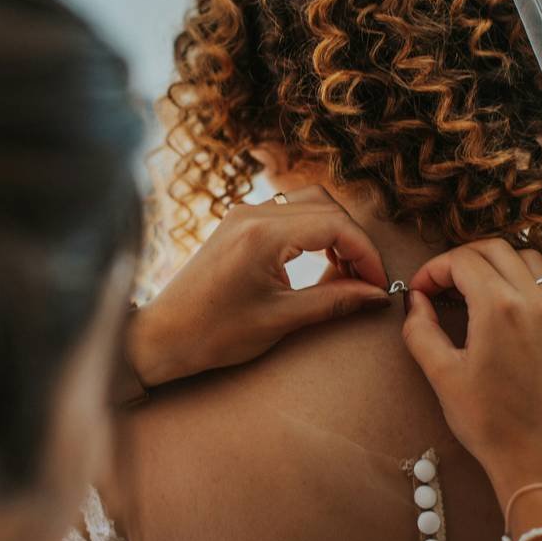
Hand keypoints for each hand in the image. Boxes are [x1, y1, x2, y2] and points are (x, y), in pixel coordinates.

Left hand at [126, 185, 390, 386]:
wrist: (162, 337)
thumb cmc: (214, 333)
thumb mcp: (281, 320)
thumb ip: (334, 301)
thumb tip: (376, 294)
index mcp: (263, 234)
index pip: (335, 226)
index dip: (365, 254)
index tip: (378, 284)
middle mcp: (252, 214)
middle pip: (326, 206)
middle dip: (354, 240)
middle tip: (366, 279)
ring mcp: (242, 215)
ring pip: (308, 203)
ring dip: (334, 232)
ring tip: (345, 273)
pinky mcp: (236, 224)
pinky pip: (287, 212)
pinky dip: (312, 231)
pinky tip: (318, 264)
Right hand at [401, 239, 541, 506]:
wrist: (540, 461)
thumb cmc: (490, 424)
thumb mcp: (441, 375)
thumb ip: (420, 330)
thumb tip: (416, 302)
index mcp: (499, 308)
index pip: (462, 261)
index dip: (432, 269)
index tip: (419, 291)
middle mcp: (534, 302)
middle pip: (495, 249)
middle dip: (461, 258)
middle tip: (440, 284)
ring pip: (529, 259)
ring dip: (497, 262)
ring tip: (473, 287)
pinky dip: (524, 280)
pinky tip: (506, 305)